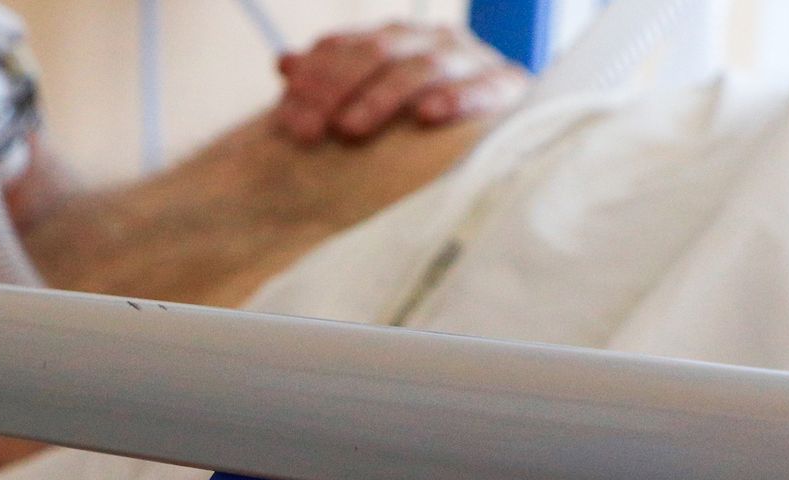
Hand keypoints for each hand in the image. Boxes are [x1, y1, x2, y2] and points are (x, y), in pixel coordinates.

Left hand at [272, 22, 532, 145]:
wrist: (500, 129)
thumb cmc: (423, 119)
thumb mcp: (370, 98)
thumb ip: (329, 79)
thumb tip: (282, 62)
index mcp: (395, 40)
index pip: (345, 46)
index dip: (312, 76)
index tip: (285, 114)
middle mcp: (430, 40)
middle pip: (377, 53)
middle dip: (335, 90)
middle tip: (305, 131)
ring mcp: (469, 59)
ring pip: (420, 67)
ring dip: (381, 98)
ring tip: (350, 129)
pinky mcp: (506, 85)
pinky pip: (481, 87)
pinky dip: (455, 98)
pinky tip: (429, 115)